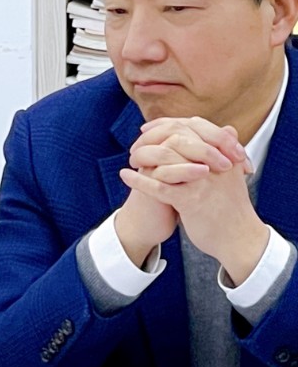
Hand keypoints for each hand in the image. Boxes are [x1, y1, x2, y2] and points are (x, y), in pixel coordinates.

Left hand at [121, 117, 265, 283]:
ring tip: (132, 160)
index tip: (147, 129)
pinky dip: (138, 180)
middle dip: (151, 138)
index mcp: (225, 154)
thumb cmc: (233, 207)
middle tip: (136, 146)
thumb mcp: (234, 174)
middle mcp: (215, 163)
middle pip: (177, 137)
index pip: (192, 126)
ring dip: (143, 156)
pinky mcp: (191, 200)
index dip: (165, 125)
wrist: (241, 240)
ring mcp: (202, 181)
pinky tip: (125, 176)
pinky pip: (158, 186)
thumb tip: (228, 128)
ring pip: (166, 157)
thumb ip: (227, 151)